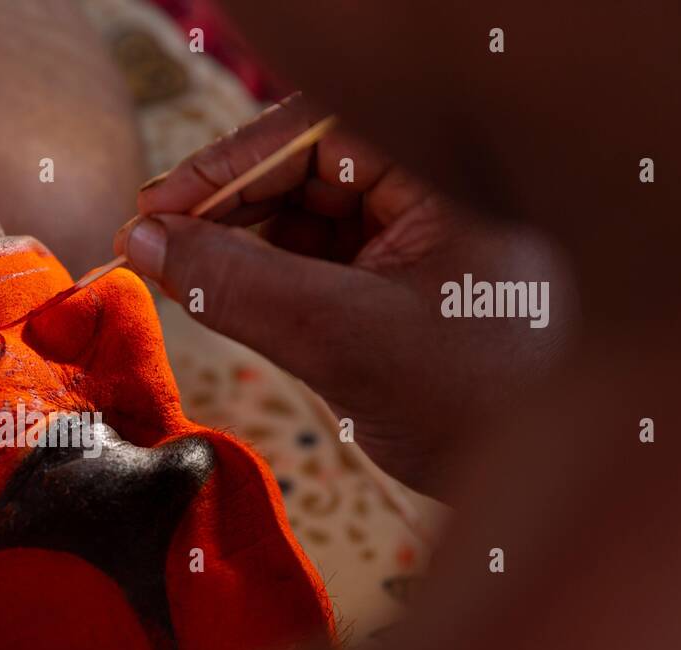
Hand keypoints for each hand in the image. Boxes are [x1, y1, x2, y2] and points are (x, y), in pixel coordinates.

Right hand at [115, 94, 574, 497]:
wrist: (538, 483)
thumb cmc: (477, 404)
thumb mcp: (340, 337)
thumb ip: (235, 284)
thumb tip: (142, 243)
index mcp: (446, 172)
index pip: (316, 135)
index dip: (226, 166)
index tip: (156, 207)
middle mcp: (430, 190)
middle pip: (301, 170)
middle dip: (223, 205)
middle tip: (149, 239)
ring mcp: (412, 236)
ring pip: (300, 215)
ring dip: (233, 240)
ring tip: (172, 269)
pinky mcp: (392, 281)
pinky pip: (310, 258)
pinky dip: (259, 274)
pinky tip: (212, 289)